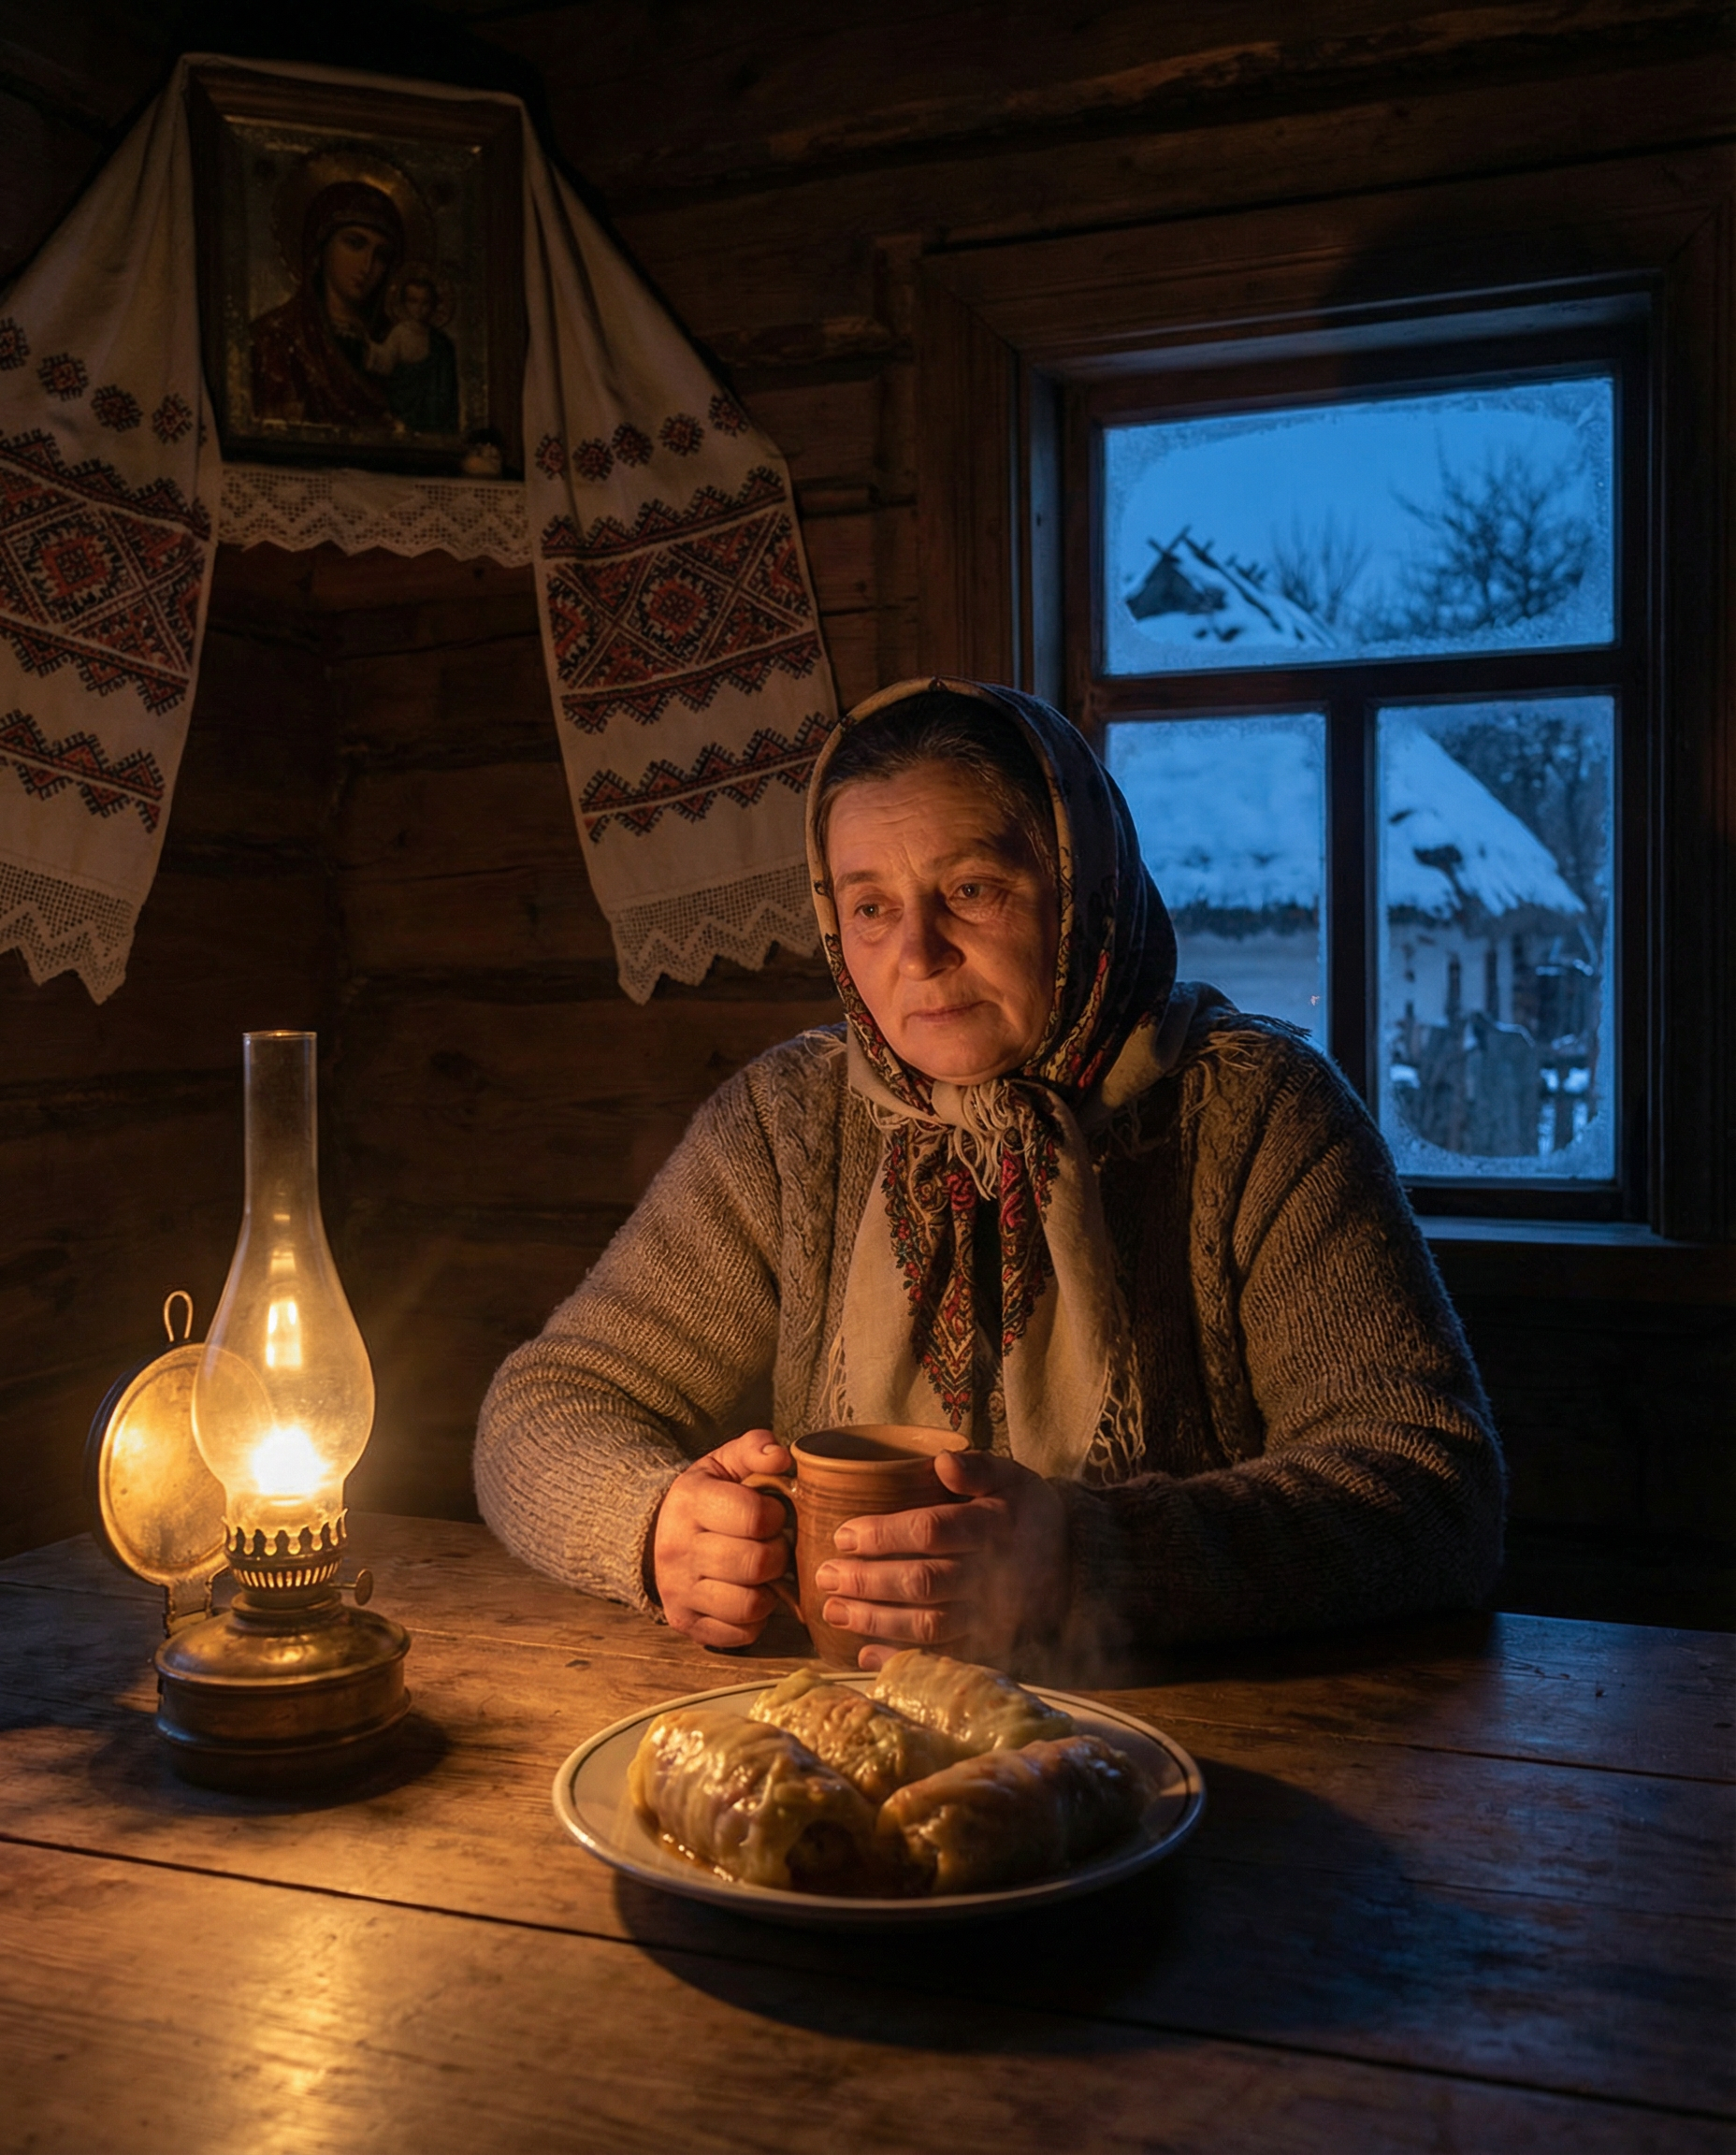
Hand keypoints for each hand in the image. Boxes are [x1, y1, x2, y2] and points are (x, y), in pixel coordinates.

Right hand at [651, 1430, 793, 1648]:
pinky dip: (755, 1619)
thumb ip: (755, 1448)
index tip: (773, 1514)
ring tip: (763, 1573)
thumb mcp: (724, 1463)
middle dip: (779, 1555)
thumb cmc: (706, 1497)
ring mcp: (678, 1591)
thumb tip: (782, 1457)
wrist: (655, 1533)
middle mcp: (677, 1549)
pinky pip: (741, 1635)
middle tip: (774, 1545)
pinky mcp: (685, 1623)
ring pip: (750, 1605)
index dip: (777, 1516)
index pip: (755, 1517)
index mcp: (690, 1502)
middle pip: (757, 1564)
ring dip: (769, 1590)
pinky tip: (749, 1594)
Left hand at [811, 1450, 1068, 1668]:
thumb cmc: (1025, 1513)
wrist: (1074, 1564)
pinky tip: (865, 1655)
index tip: (843, 1536)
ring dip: (876, 1620)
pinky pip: (943, 1659)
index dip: (883, 1535)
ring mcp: (990, 1615)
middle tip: (826, 1576)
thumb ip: (977, 1467)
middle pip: (922, 1582)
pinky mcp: (988, 1645)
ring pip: (928, 1625)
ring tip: (833, 1610)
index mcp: (993, 1525)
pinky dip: (902, 1660)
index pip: (930, 1531)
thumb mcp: (1011, 1476)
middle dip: (868, 1582)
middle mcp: (992, 1574)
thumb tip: (942, 1461)